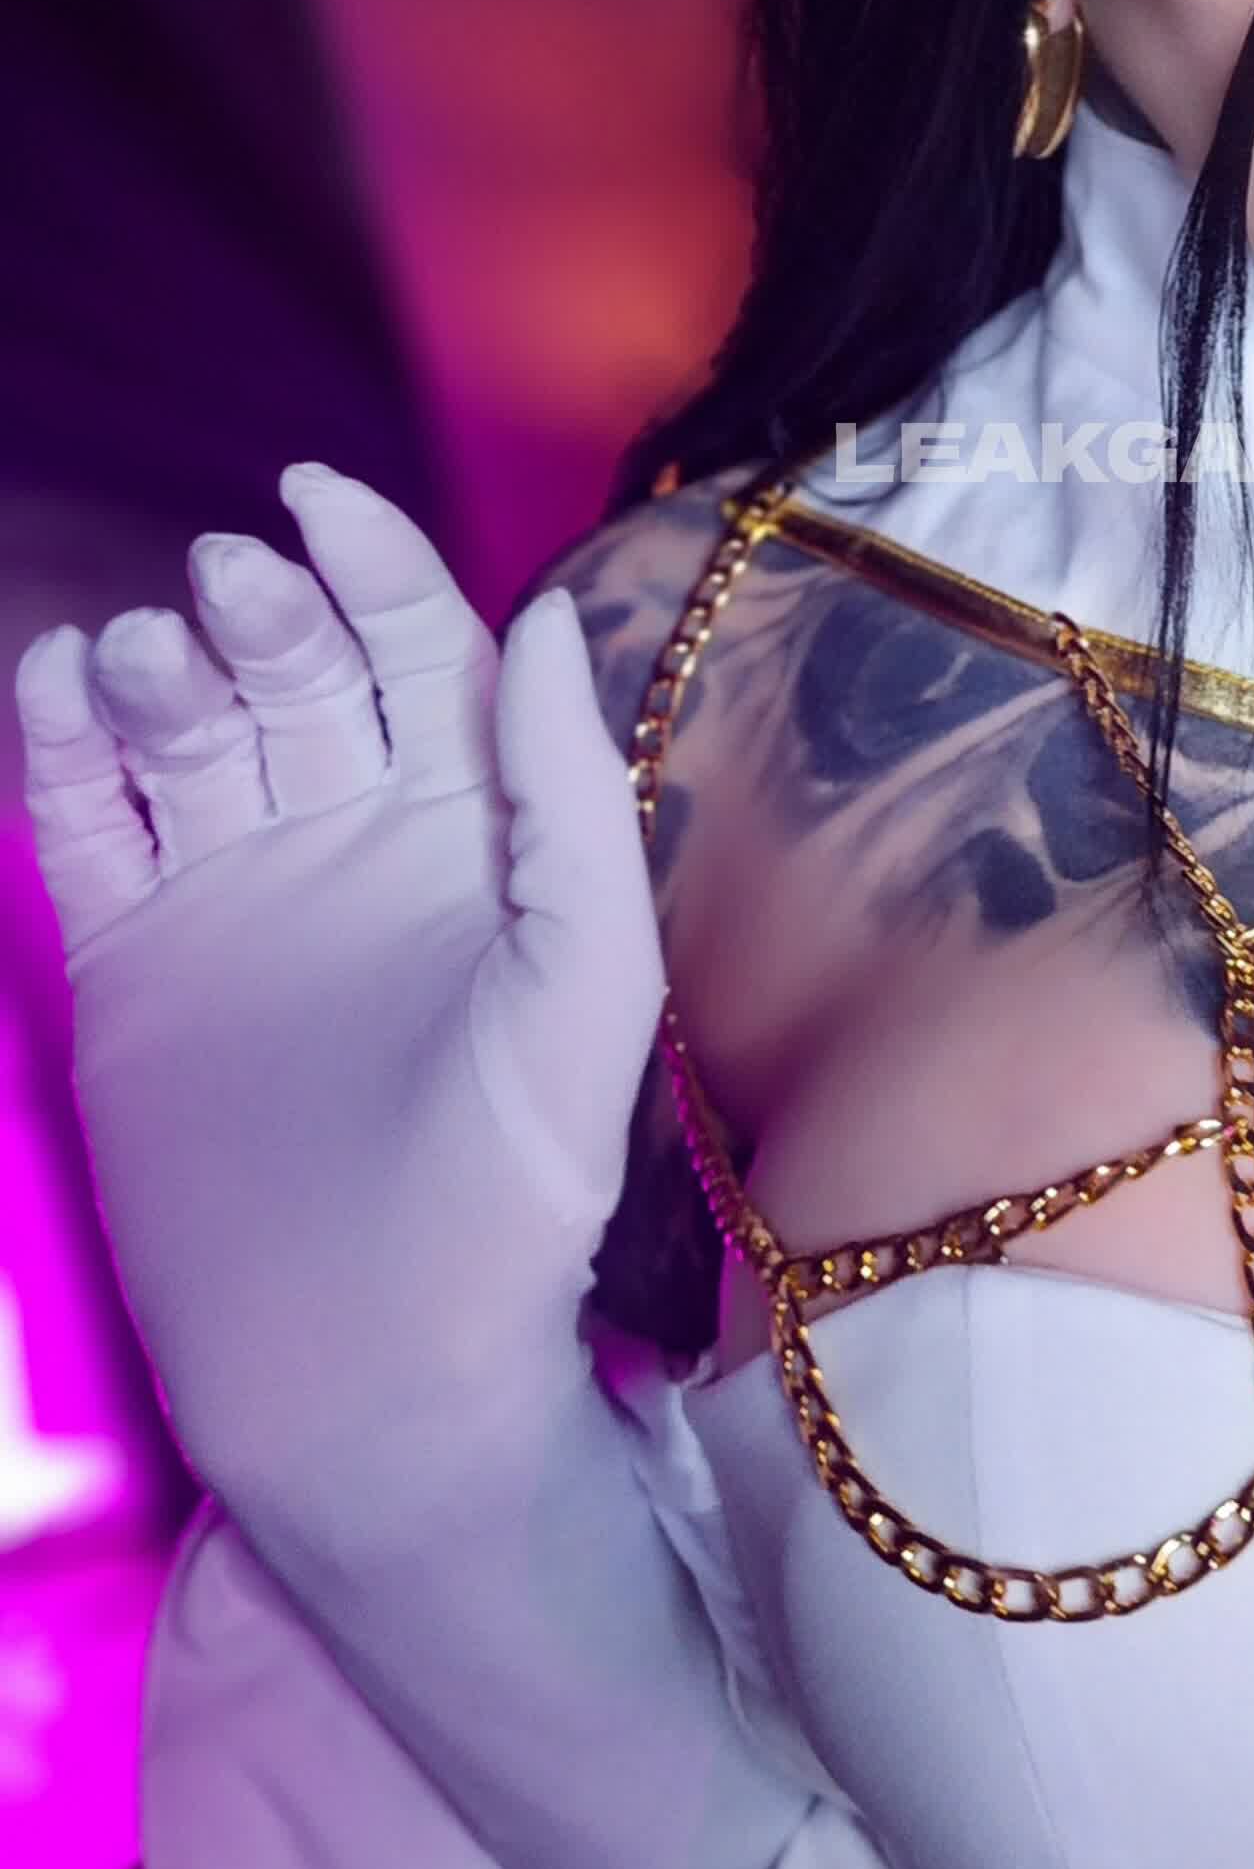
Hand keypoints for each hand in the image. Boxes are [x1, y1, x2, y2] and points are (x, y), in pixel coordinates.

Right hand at [15, 471, 663, 1526]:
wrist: (373, 1372)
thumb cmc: (512, 1192)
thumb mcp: (581, 983)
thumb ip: (562, 800)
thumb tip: (550, 618)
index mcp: (467, 829)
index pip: (417, 650)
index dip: (371, 561)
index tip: (315, 496)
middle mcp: (347, 840)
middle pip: (292, 671)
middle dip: (260, 610)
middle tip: (231, 590)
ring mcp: (232, 896)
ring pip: (182, 728)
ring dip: (157, 667)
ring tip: (140, 658)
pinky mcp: (132, 963)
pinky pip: (87, 823)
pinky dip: (62, 748)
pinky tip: (58, 690)